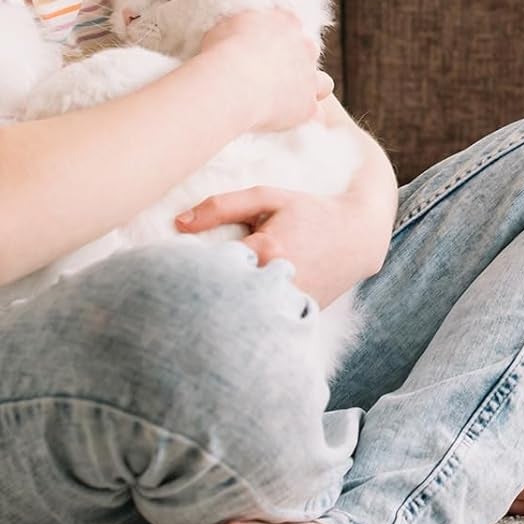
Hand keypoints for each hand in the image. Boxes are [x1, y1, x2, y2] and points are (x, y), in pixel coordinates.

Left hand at [176, 184, 374, 311]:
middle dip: (198, 297)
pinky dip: (245, 319)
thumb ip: (222, 206)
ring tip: (200, 306)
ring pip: (240, 317)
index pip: (209, 267)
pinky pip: (261, 324)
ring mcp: (290, 303)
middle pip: (221, 298)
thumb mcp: (268, 198)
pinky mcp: (298, 318)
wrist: (359, 237)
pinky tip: (235, 311)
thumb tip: (178, 223)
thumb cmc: (309, 212)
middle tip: (173, 296)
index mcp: (267, 249)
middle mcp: (278, 281)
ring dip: (221, 311)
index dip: (185, 271)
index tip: (164, 272)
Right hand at [200, 10, 332, 133]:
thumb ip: (241, 27)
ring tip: (290, 101)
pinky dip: (307, 120)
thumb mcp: (227, 26)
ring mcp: (310, 77)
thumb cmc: (222, 52)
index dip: (279, 38)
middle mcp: (304, 46)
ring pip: (324, 84)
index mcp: (285, 22)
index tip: (265, 48)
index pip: (291, 24)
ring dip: (311, 90)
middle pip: (309, 51)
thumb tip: (237, 33)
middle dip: (296, 62)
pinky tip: (293, 124)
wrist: (231, 81)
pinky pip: (317, 115)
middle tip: (272, 76)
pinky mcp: (308, 106)